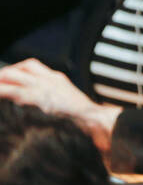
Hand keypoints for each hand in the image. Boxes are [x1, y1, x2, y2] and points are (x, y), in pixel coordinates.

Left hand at [0, 58, 120, 152]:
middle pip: (20, 68)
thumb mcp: (70, 100)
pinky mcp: (35, 97)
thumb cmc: (84, 116)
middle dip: (6, 74)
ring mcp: (41, 86)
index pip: (32, 65)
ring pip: (12, 76)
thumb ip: (56, 98)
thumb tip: (45, 104)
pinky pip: (11, 90)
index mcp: (57, 78)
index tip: (10, 77)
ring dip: (0, 81)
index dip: (17, 69)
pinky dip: (1, 91)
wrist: (92, 119)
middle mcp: (48, 79)